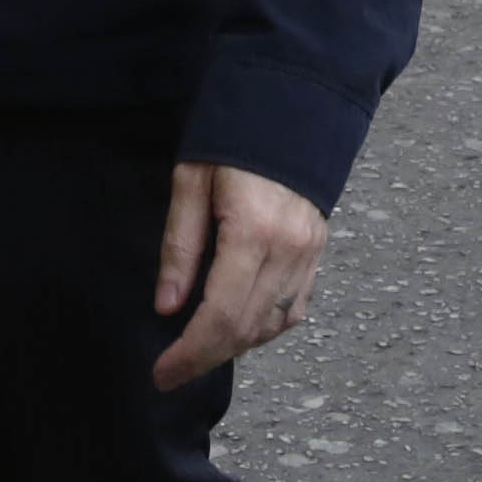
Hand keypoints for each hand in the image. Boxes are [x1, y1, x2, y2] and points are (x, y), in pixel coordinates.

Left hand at [152, 160, 328, 388]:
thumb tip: (167, 307)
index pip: (221, 314)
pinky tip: (238, 327)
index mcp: (253, 232)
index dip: (191, 352)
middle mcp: (289, 250)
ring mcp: (310, 254)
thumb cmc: (230, 139)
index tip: (162, 373)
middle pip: (248, 329)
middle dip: (207, 358)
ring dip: (236, 346)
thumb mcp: (189, 182)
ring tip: (197, 349)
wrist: (288, 107)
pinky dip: (266, 327)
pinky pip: (295, 309)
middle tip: (171, 373)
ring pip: (274, 325)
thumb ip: (179, 247)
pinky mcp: (318, 253)